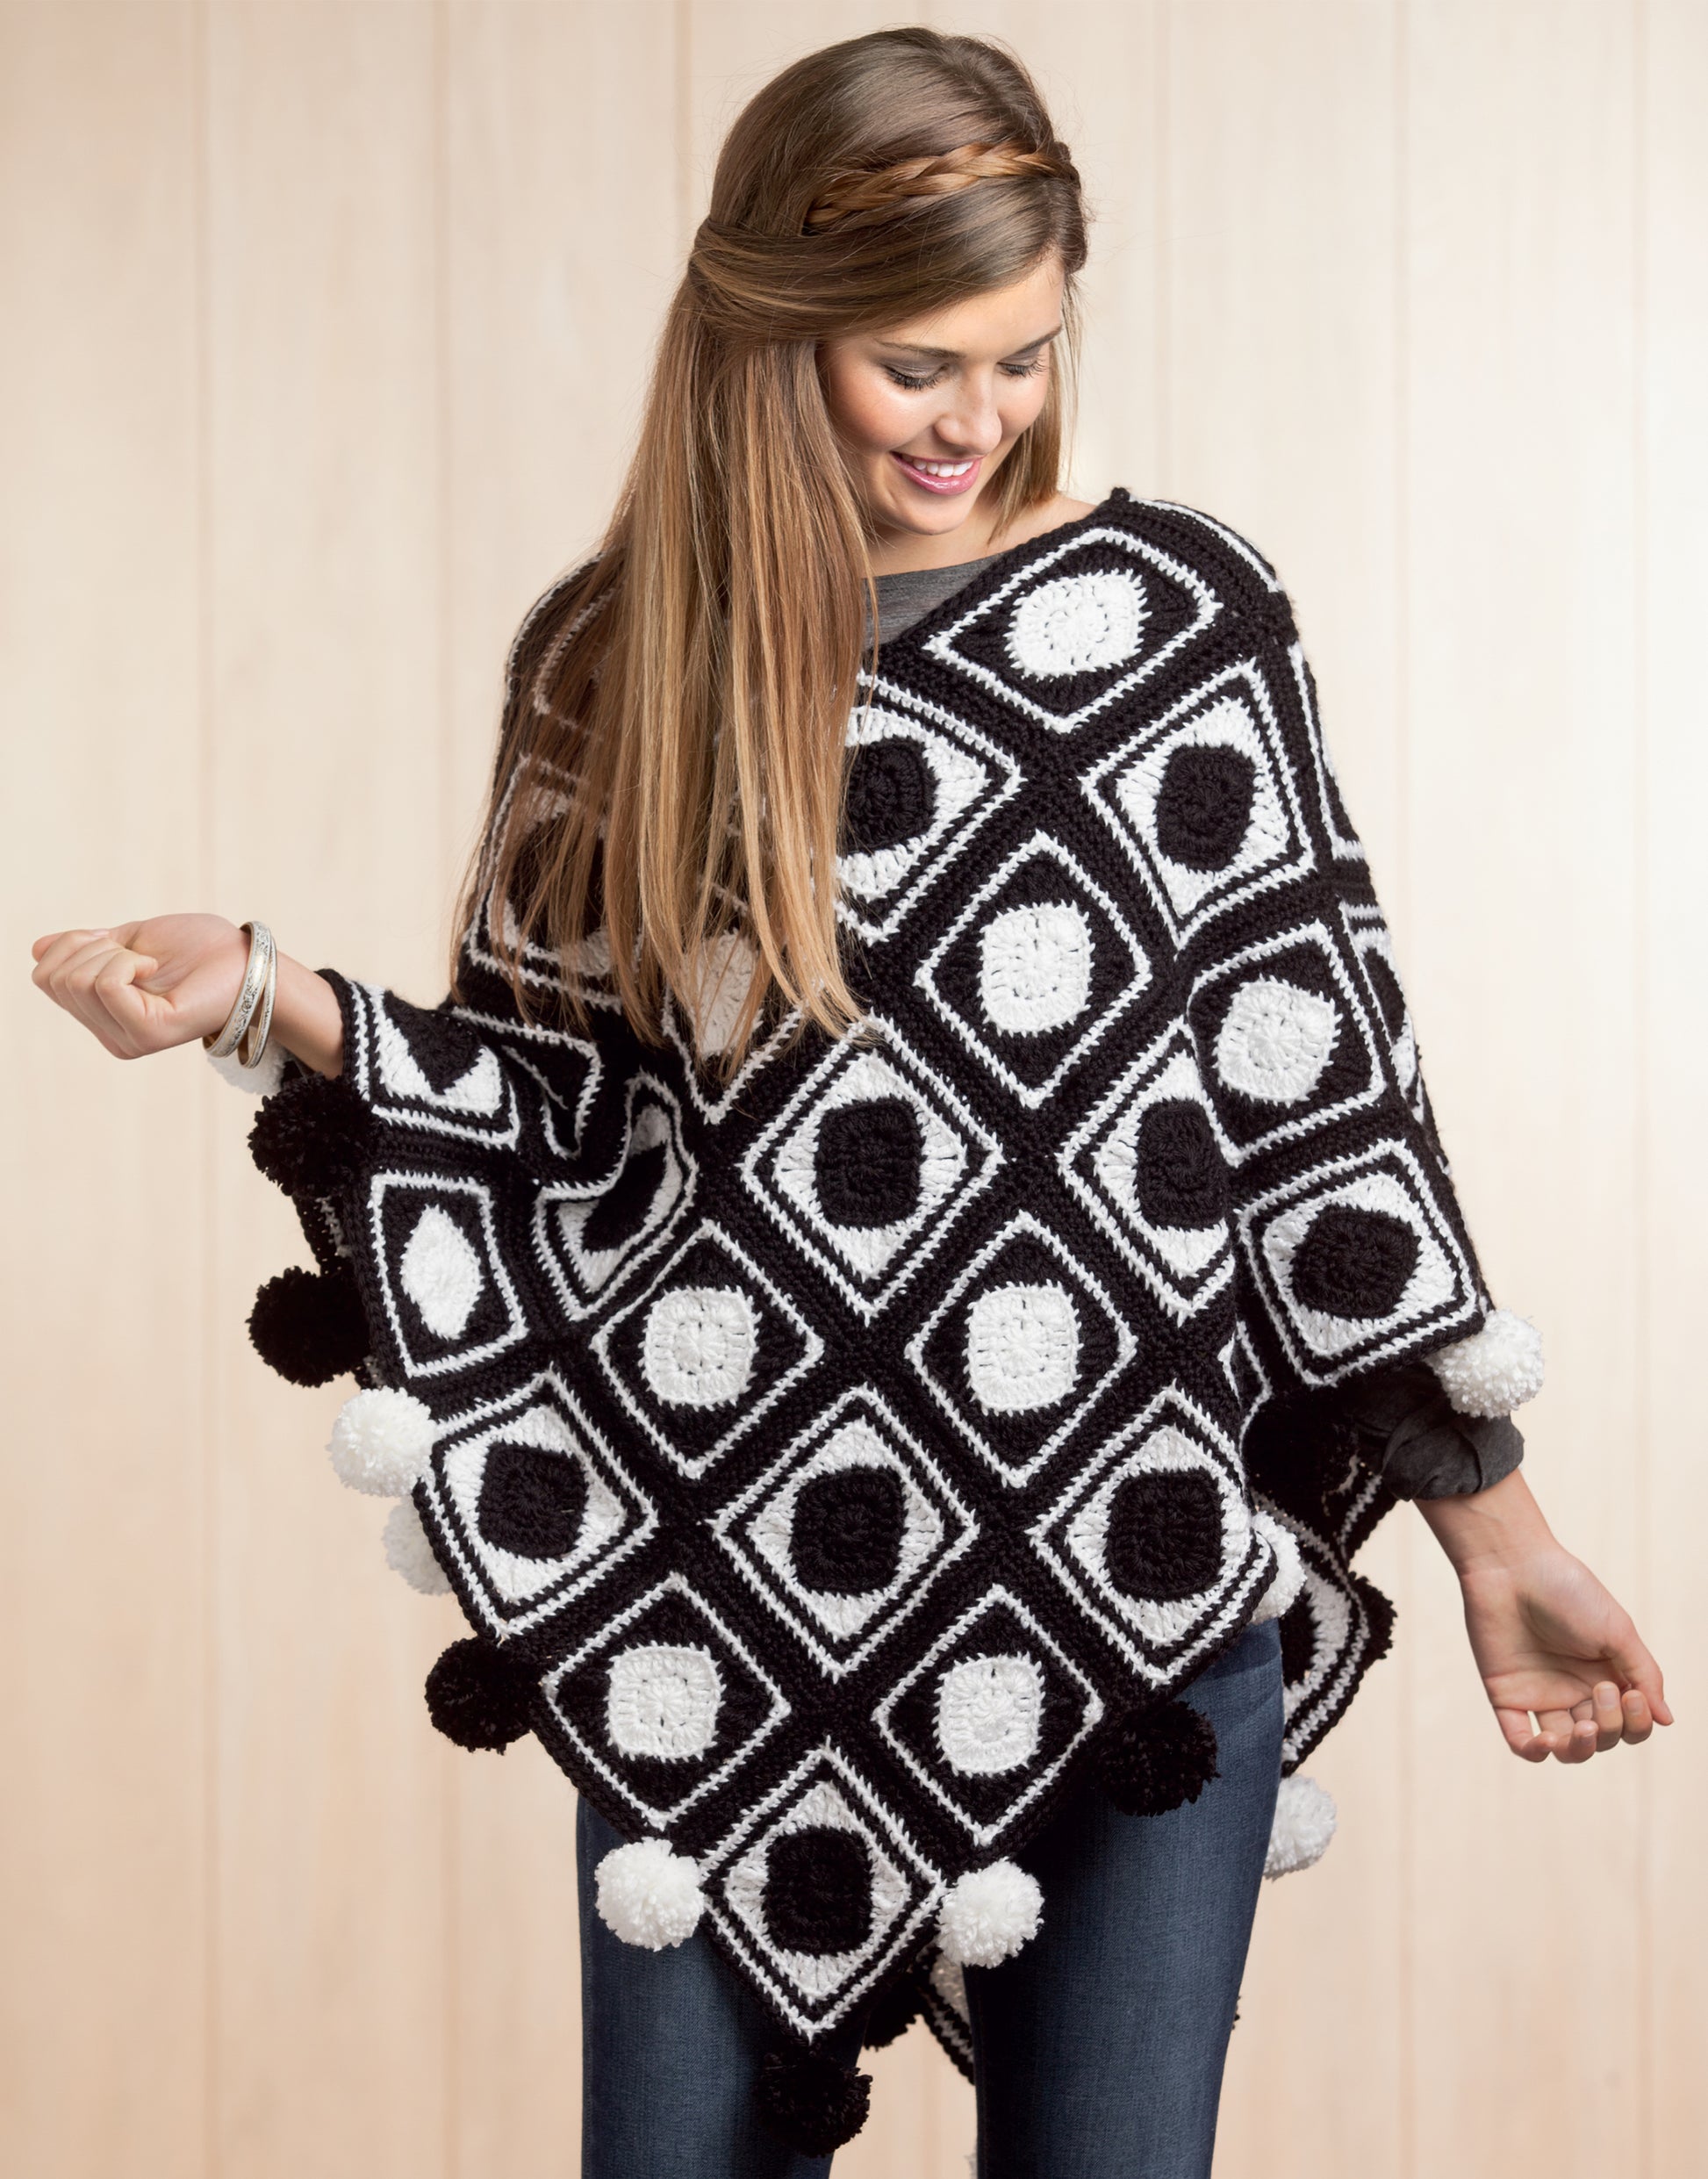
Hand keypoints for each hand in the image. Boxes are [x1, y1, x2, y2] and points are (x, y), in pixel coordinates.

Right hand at [32, 915, 248, 1057]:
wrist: (247, 959)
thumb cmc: (199, 948)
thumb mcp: (129, 939)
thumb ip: (87, 948)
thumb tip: (38, 948)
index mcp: (102, 1017)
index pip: (46, 977)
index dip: (72, 944)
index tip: (117, 941)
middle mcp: (111, 1037)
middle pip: (56, 979)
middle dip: (91, 947)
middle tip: (139, 953)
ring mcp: (128, 1039)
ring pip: (78, 980)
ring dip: (114, 952)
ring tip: (152, 964)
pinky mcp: (148, 1034)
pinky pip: (106, 985)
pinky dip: (127, 961)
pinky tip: (156, 969)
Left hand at [1419, 1470, 1672, 1763]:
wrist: (1511, 1566)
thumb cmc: (1568, 1590)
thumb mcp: (1617, 1630)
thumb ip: (1643, 1674)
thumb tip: (1667, 1719)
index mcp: (1606, 1674)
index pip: (1630, 1723)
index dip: (1636, 1723)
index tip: (1630, 1695)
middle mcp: (1575, 1689)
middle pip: (1603, 1737)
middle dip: (1611, 1727)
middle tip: (1601, 1691)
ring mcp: (1540, 1694)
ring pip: (1565, 1747)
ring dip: (1578, 1749)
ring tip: (1582, 1729)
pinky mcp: (1506, 1695)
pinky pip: (1519, 1740)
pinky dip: (1534, 1752)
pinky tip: (1546, 1742)